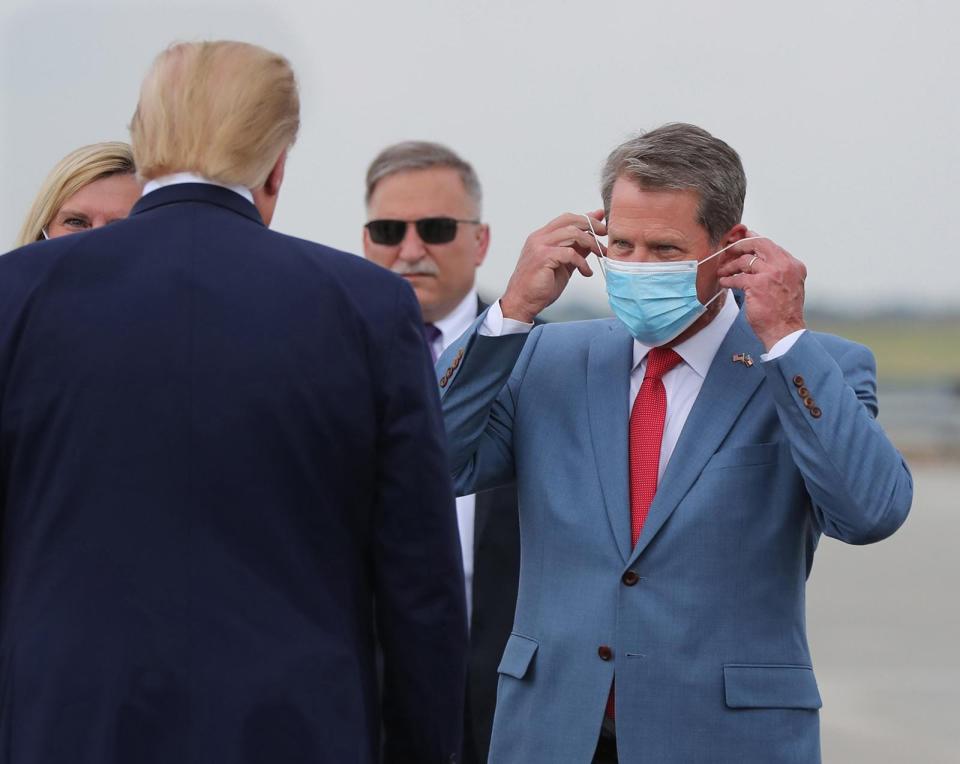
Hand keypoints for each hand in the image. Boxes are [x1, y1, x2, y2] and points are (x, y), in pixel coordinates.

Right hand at [499, 210, 605, 322]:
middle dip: (592, 225)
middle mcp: (539, 238)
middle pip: (570, 220)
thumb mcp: (564, 263)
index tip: (602, 225)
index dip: (586, 219)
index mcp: (542, 237)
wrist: (523, 301)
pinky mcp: (543, 257)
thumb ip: (576, 248)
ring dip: (590, 243)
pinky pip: (570, 253)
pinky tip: (586, 272)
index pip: (567, 219)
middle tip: (604, 235)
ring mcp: (539, 246)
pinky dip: (582, 263)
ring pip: (572, 233)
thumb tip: (592, 236)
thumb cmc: (540, 285)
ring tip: (600, 255)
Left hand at [716, 231, 806, 350]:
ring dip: (731, 265)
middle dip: (740, 245)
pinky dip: (728, 280)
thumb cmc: (784, 312)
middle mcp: (784, 266)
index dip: (754, 240)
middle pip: (758, 244)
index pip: (771, 245)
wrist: (785, 330)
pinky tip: (724, 282)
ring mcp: (771, 274)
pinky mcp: (757, 285)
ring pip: (745, 260)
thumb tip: (758, 259)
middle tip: (729, 250)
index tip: (743, 238)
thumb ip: (777, 270)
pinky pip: (737, 278)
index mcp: (793, 265)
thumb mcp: (788, 284)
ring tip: (723, 271)